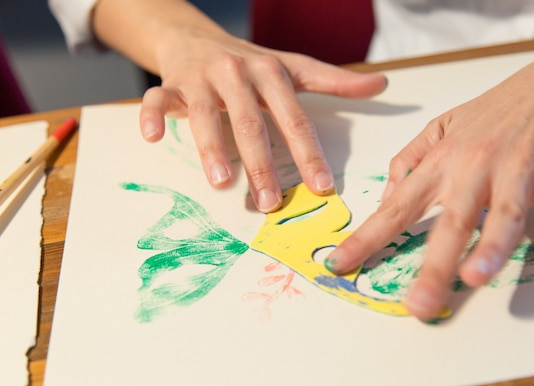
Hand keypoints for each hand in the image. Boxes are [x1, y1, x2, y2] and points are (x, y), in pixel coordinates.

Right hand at [138, 30, 385, 212]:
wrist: (196, 35)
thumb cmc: (249, 63)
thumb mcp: (292, 69)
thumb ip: (334, 82)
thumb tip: (382, 85)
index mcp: (271, 74)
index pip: (293, 118)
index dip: (308, 153)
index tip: (321, 187)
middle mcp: (237, 74)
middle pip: (250, 123)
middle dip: (261, 165)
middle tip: (270, 202)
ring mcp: (201, 78)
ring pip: (205, 114)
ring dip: (212, 148)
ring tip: (221, 183)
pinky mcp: (170, 83)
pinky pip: (157, 98)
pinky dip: (151, 115)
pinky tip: (151, 137)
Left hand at [326, 28, 533, 319]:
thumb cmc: (494, 112)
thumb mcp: (440, 128)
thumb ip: (409, 160)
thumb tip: (385, 194)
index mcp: (442, 163)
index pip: (397, 207)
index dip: (366, 237)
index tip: (340, 265)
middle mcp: (474, 168)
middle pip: (450, 221)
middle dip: (432, 264)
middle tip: (417, 303)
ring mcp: (517, 168)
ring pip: (503, 212)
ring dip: (492, 246)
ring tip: (477, 276)